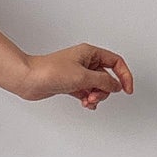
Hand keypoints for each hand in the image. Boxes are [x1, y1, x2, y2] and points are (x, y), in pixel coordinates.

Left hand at [19, 44, 133, 109]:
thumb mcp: (83, 77)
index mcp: (90, 53)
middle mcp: (84, 62)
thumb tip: (116, 86)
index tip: (128, 89)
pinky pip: (86, 92)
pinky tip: (85, 104)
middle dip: (105, 90)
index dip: (125, 75)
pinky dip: (88, 99)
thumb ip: (103, 82)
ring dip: (96, 96)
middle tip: (95, 96)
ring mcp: (77, 73)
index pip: (115, 62)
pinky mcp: (70, 84)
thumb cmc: (50, 71)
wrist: (29, 79)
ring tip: (87, 101)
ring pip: (97, 86)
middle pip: (107, 77)